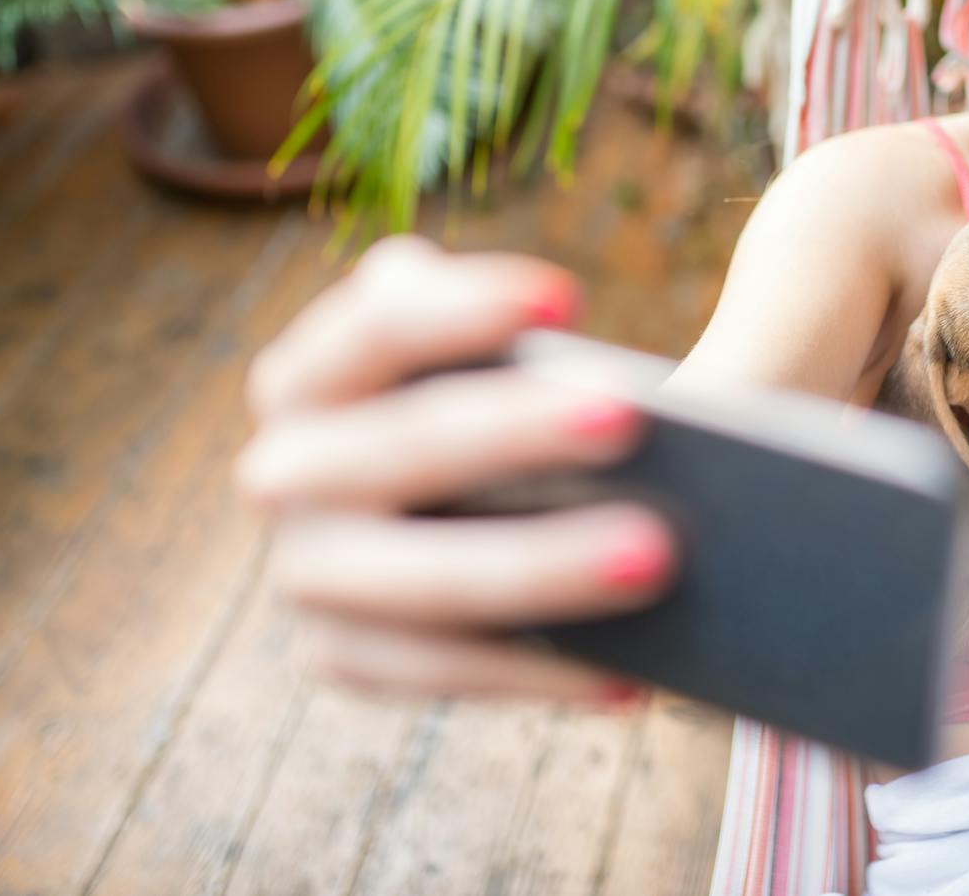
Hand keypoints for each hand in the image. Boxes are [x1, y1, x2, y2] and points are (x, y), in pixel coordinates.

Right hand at [233, 233, 678, 702]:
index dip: (464, 308)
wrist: (459, 504)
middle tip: (630, 419)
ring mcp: (307, 572)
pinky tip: (634, 673)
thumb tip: (684, 405)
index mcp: (309, 371)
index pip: (376, 324)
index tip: (568, 296)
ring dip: (540, 568)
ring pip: (421, 579)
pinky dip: (537, 671)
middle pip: (402, 445)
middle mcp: (284, 468)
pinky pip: (442, 671)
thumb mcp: (500, 364)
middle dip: (514, 431)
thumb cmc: (498, 408)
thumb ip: (547, 356)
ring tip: (657, 559)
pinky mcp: (345, 655)